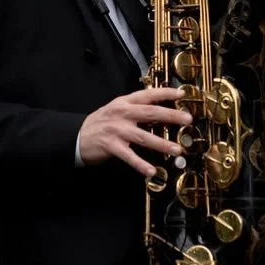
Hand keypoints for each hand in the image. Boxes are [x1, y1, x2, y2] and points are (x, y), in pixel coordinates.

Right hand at [79, 87, 194, 178]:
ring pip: (143, 136)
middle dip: (170, 116)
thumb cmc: (101, 123)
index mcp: (124, 103)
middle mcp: (122, 114)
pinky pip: (129, 156)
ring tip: (176, 149)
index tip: (181, 95)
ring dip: (161, 143)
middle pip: (150, 113)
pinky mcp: (111, 146)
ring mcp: (117, 130)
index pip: (148, 95)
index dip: (165, 93)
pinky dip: (140, 164)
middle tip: (187, 119)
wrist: (77, 136)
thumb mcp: (116, 109)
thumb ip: (135, 109)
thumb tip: (160, 111)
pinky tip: (151, 171)